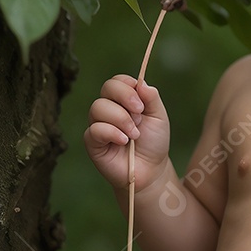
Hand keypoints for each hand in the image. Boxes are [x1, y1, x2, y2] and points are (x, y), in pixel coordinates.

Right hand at [85, 75, 170, 192]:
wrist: (151, 170)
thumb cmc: (153, 142)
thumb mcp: (159, 117)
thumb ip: (151, 98)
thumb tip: (140, 82)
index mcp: (124, 100)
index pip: (117, 81)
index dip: (128, 86)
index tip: (142, 103)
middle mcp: (109, 109)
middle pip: (107, 88)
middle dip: (126, 98)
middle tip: (140, 116)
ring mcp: (98, 124)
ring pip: (98, 107)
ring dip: (121, 119)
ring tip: (134, 134)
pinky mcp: (92, 142)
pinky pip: (95, 129)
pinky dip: (112, 133)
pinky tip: (124, 141)